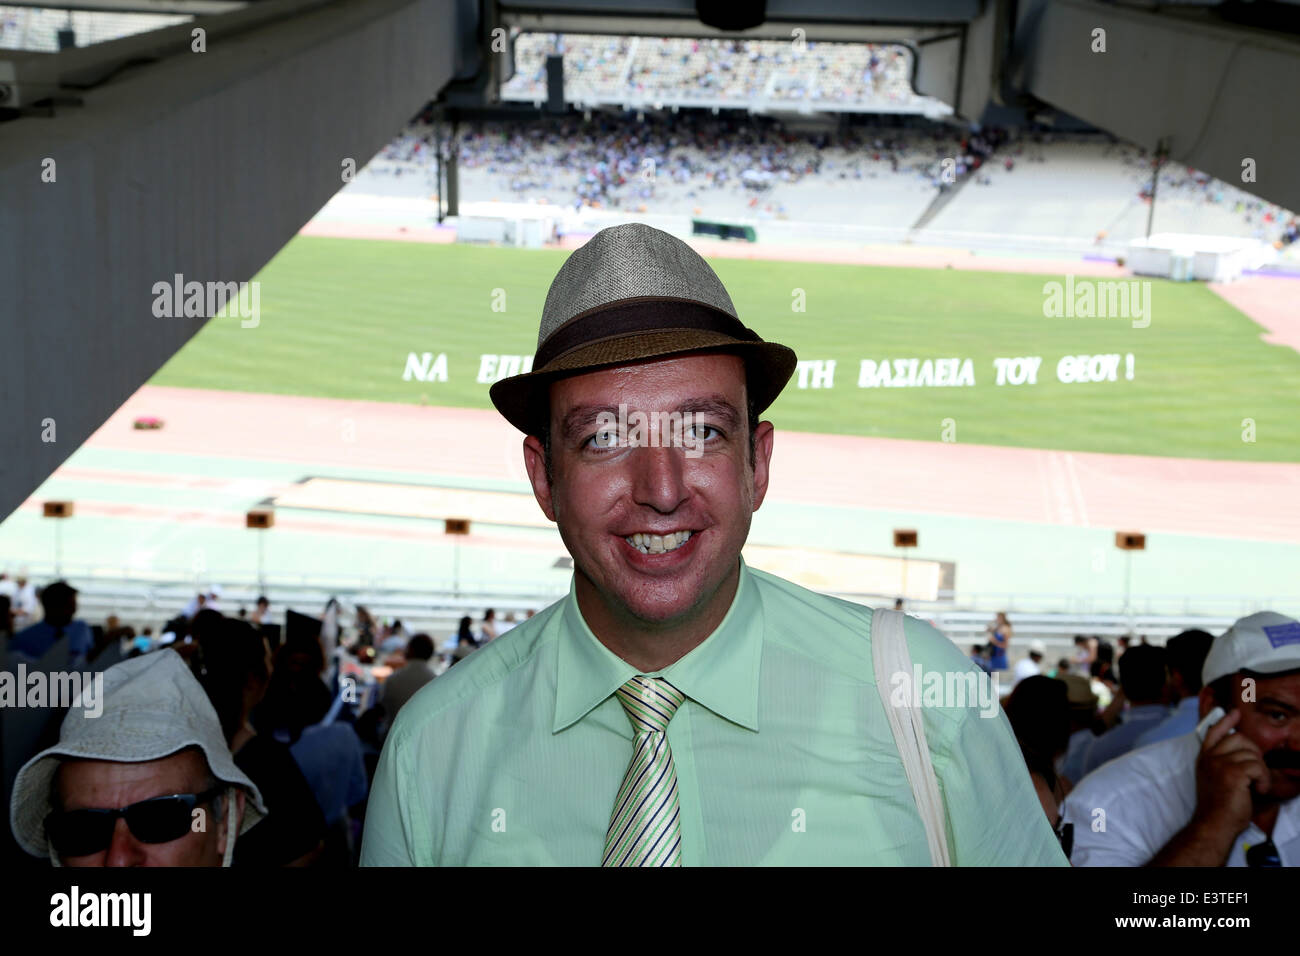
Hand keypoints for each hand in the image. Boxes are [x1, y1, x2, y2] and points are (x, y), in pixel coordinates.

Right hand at [1192, 709, 1269, 836]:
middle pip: (1239, 738)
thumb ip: (1222, 762)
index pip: (1214, 732)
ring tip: (1256, 786)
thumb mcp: (1214, 779)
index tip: (1234, 713)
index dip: (1226, 721)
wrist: (1214, 823)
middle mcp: (1210, 758)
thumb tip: (1243, 751)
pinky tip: (1258, 790)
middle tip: (1255, 771)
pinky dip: (1264, 780)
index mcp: (1204, 758)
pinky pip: (1258, 768)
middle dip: (1254, 752)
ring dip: (1261, 772)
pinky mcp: (1234, 773)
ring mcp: (1220, 764)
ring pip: (1253, 755)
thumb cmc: (1218, 806)